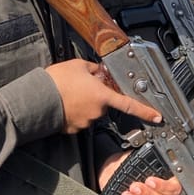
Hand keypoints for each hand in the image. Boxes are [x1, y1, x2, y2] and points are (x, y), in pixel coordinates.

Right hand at [44, 59, 160, 133]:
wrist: (36, 99)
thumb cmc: (57, 81)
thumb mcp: (79, 65)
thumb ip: (95, 69)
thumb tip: (100, 72)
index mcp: (102, 96)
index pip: (129, 104)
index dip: (145, 111)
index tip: (157, 116)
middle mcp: (97, 112)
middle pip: (104, 104)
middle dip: (98, 95)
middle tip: (82, 85)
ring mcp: (85, 122)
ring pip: (91, 111)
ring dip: (85, 103)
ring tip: (69, 92)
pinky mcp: (73, 129)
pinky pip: (79, 118)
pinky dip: (74, 111)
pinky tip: (64, 102)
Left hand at [99, 151, 181, 194]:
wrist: (108, 173)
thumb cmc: (123, 163)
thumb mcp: (133, 157)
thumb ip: (142, 158)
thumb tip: (146, 155)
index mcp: (164, 176)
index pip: (174, 186)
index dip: (164, 186)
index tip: (149, 180)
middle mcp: (160, 192)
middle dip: (148, 194)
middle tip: (135, 187)